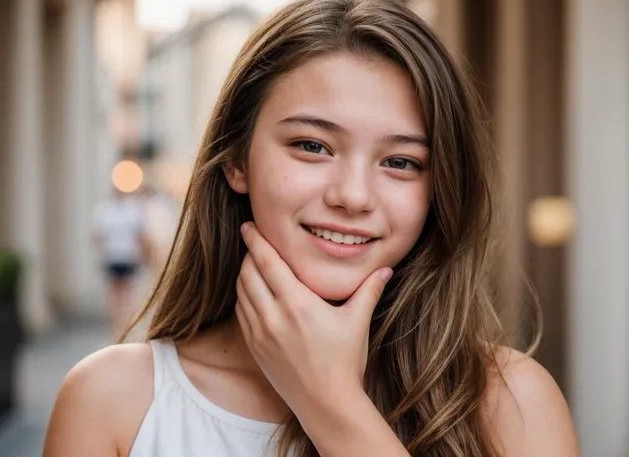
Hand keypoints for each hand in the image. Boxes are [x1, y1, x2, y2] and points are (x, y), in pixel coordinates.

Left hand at [235, 222, 392, 415]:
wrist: (326, 403)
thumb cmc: (344, 362)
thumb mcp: (357, 322)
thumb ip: (369, 290)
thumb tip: (386, 268)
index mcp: (298, 304)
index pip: (268, 262)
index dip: (256, 240)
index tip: (249, 225)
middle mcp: (274, 316)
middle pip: (249, 273)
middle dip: (250, 254)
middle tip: (255, 242)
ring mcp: (260, 333)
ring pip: (242, 292)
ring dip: (245, 274)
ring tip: (254, 264)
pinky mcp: (255, 348)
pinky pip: (242, 312)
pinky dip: (244, 297)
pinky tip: (254, 293)